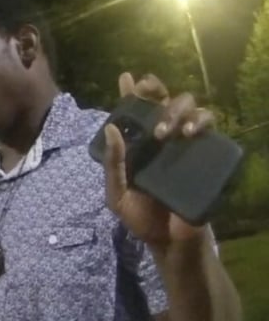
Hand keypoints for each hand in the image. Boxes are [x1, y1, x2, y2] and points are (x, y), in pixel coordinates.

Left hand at [103, 72, 213, 245]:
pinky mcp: (205, 154)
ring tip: (166, 132)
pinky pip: (209, 127)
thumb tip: (111, 129)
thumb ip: (112, 164)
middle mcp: (162, 139)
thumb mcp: (117, 194)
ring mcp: (185, 145)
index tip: (126, 78)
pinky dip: (201, 122)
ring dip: (177, 110)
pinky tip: (189, 133)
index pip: (135, 112)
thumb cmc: (141, 217)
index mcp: (138, 145)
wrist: (170, 242)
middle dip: (155, 94)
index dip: (131, 92)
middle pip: (164, 100)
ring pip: (190, 107)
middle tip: (148, 101)